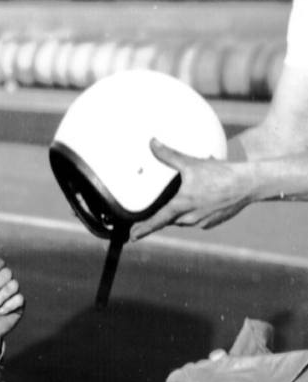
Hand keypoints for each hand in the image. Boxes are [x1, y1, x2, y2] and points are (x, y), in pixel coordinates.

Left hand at [129, 138, 250, 240]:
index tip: (132, 237)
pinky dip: (196, 211)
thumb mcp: (191, 163)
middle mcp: (189, 218)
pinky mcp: (212, 223)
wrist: (249, 185)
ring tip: (192, 194)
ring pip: (184, 219)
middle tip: (162, 207)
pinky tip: (204, 199)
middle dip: (166, 213)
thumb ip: (169, 155)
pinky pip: (198, 219)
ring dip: (182, 210)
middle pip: (170, 218)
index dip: (143, 229)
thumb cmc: (220, 174)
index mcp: (181, 206)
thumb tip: (152, 143)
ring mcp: (201, 223)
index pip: (156, 221)